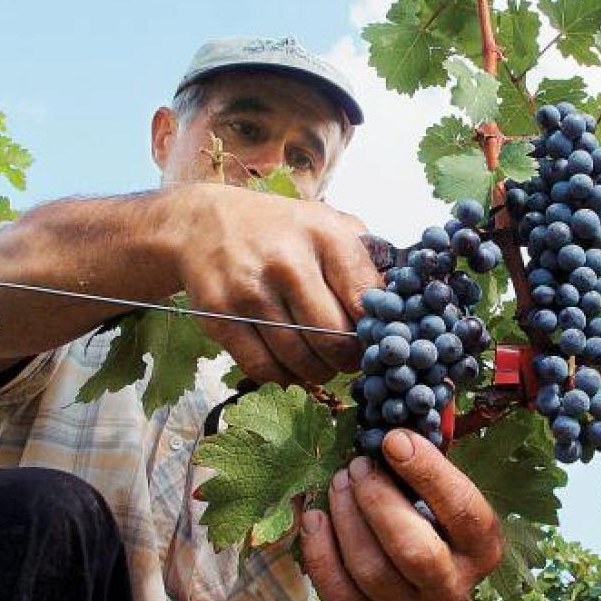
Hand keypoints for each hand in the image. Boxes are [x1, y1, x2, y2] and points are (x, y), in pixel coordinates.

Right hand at [176, 183, 379, 384]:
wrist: (201, 223)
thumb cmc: (279, 229)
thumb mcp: (327, 225)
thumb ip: (365, 260)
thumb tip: (400, 305)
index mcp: (324, 234)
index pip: (366, 299)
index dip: (377, 330)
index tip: (377, 338)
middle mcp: (287, 262)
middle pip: (334, 338)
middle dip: (349, 359)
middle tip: (352, 360)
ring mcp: (250, 292)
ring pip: (299, 360)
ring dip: (319, 372)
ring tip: (324, 364)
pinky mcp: (219, 318)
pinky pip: (263, 368)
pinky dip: (284, 377)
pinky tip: (291, 366)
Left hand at [299, 429, 503, 600]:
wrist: (417, 565)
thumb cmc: (428, 509)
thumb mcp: (439, 487)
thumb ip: (423, 463)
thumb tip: (388, 437)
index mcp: (483, 546)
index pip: (461, 510)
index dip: (426, 472)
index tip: (392, 440)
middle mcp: (455, 587)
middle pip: (413, 550)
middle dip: (377, 501)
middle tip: (356, 465)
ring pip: (372, 571)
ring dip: (346, 519)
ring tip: (338, 482)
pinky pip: (341, 598)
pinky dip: (321, 554)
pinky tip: (315, 519)